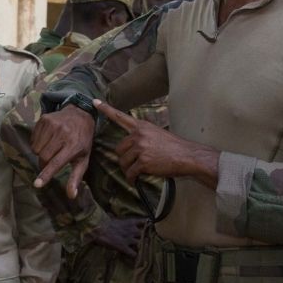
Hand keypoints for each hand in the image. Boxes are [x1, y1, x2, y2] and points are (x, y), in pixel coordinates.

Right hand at [31, 106, 94, 197]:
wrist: (81, 114)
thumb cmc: (82, 140)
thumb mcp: (83, 159)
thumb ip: (76, 177)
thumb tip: (71, 196)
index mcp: (73, 146)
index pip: (56, 163)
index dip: (46, 175)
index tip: (37, 184)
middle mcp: (62, 134)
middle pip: (43, 157)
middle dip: (43, 163)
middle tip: (50, 161)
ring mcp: (52, 125)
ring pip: (36, 149)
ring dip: (40, 153)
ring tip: (50, 148)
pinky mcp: (44, 119)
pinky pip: (33, 139)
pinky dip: (37, 143)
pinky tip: (47, 140)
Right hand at [91, 216, 145, 259]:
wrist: (98, 228)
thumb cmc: (104, 222)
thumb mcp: (113, 218)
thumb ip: (117, 218)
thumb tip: (111, 215)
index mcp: (130, 222)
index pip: (144, 222)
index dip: (147, 226)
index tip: (148, 229)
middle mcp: (132, 230)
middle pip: (144, 235)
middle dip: (143, 238)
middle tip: (142, 241)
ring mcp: (129, 239)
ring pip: (141, 244)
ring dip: (140, 247)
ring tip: (139, 250)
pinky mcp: (124, 247)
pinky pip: (133, 254)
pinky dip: (134, 256)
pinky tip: (134, 256)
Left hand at [96, 101, 216, 183]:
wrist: (187, 156)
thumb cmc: (174, 147)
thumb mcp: (157, 133)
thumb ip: (143, 136)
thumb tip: (132, 145)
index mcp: (142, 126)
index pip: (120, 116)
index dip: (106, 109)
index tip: (95, 102)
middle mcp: (139, 135)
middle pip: (119, 149)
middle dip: (125, 158)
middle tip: (134, 164)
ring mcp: (141, 148)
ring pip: (123, 162)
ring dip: (128, 169)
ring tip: (138, 171)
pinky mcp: (143, 162)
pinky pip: (130, 173)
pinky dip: (132, 179)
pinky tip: (136, 180)